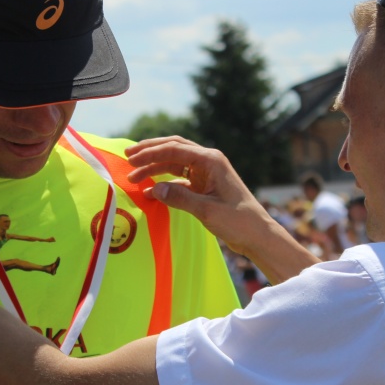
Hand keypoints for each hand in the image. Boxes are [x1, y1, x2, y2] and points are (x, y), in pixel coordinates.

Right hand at [125, 136, 272, 257]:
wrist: (257, 235)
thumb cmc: (238, 221)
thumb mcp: (207, 210)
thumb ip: (180, 198)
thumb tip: (154, 190)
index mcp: (211, 160)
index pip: (175, 149)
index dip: (151, 153)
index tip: (131, 159)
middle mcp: (208, 161)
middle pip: (173, 149)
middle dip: (150, 152)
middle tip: (128, 157)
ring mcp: (207, 173)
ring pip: (175, 163)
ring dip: (155, 168)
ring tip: (134, 176)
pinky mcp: (205, 186)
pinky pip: (180, 179)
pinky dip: (165, 182)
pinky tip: (151, 191)